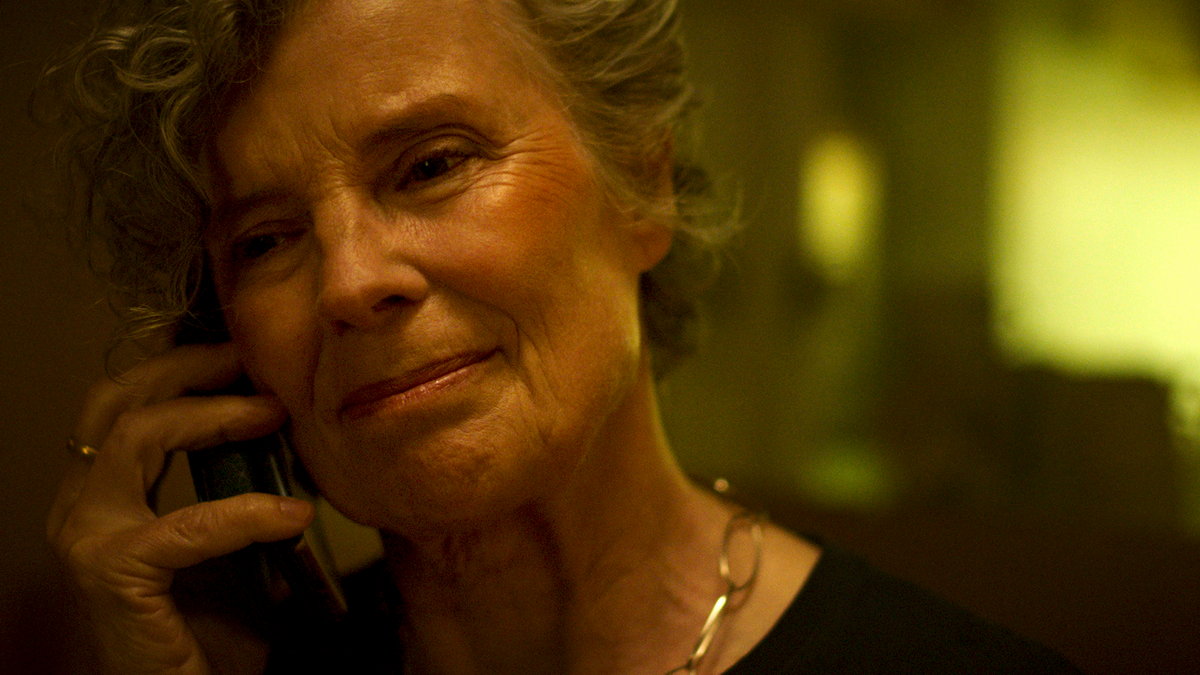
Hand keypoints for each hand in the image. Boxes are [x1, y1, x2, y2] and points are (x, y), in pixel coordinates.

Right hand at [47, 343, 314, 673]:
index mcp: (104, 493)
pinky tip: (293, 514)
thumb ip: (235, 487)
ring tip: (275, 413)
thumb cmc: (209, 631)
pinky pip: (186, 524)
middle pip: (118, 399)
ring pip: (138, 436)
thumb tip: (282, 430)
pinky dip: (246, 512)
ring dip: (215, 415)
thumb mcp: (227, 541)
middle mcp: (82, 506)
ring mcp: (88, 537)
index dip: (181, 366)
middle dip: (187, 366)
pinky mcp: (113, 573)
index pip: (125, 402)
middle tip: (251, 358)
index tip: (244, 351)